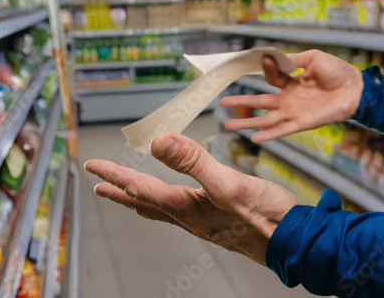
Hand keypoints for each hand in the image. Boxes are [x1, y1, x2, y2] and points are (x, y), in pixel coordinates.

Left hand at [84, 132, 296, 264]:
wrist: (291, 240)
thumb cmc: (264, 215)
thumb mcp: (226, 183)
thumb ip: (193, 161)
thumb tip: (158, 142)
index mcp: (185, 207)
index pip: (140, 187)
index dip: (114, 175)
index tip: (92, 167)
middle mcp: (188, 217)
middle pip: (144, 203)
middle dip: (119, 192)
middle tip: (98, 187)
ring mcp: (201, 222)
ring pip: (160, 208)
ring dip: (139, 198)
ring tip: (127, 193)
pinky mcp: (215, 221)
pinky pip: (178, 211)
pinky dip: (163, 202)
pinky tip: (173, 200)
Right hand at [219, 50, 363, 141]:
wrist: (357, 89)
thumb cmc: (338, 71)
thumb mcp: (312, 58)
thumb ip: (292, 60)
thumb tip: (271, 56)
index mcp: (292, 83)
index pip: (271, 80)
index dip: (266, 70)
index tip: (263, 60)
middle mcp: (289, 99)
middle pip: (258, 103)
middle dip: (239, 104)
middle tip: (221, 105)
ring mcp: (293, 112)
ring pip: (264, 119)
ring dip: (246, 122)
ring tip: (228, 125)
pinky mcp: (301, 123)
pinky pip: (281, 130)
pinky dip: (268, 135)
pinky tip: (254, 139)